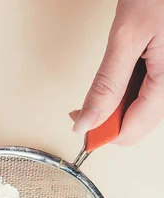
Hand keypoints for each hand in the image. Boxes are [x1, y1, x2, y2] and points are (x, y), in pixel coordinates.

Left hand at [72, 0, 163, 144]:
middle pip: (136, 124)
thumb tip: (86, 123)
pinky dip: (127, 90)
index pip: (130, 131)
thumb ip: (107, 83)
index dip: (100, 132)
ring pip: (141, 109)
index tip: (79, 121)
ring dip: (116, 105)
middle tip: (85, 104)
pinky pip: (147, 91)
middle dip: (107, 119)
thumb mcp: (127, 35)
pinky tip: (120, 74)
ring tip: (105, 81)